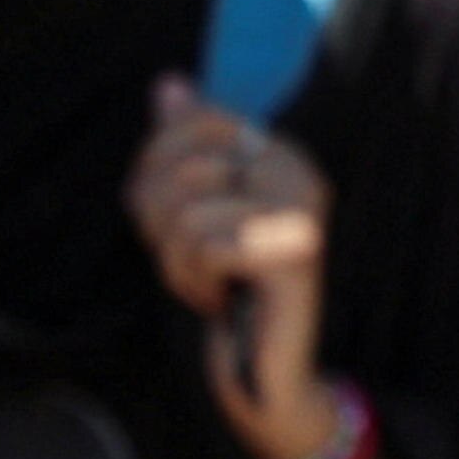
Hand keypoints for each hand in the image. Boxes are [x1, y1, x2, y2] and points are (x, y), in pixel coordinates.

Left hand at [126, 80, 346, 458]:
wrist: (263, 374)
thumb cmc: (227, 288)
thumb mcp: (191, 212)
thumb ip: (182, 149)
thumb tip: (168, 84)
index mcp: (278, 152)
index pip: (197, 120)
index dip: (156, 164)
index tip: (165, 213)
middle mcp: (298, 171)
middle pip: (185, 165)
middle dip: (160, 220)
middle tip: (187, 259)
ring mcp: (301, 212)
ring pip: (188, 210)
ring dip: (176, 261)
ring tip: (207, 283)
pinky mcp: (295, 255)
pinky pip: (206, 246)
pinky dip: (193, 281)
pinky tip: (220, 300)